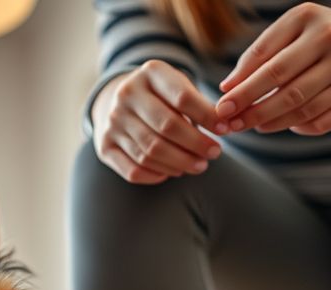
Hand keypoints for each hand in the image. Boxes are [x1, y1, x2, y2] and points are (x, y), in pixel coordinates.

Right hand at [92, 60, 227, 184]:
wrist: (117, 100)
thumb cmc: (161, 96)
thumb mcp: (179, 87)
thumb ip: (200, 104)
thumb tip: (226, 125)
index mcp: (149, 73)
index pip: (182, 98)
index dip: (207, 117)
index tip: (224, 130)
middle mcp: (126, 95)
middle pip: (167, 127)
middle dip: (196, 144)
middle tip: (214, 154)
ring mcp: (112, 122)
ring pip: (151, 152)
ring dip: (180, 163)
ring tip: (199, 165)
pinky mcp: (104, 146)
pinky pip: (134, 170)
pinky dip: (157, 175)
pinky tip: (173, 172)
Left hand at [216, 3, 330, 135]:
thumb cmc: (318, 36)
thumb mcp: (291, 30)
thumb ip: (259, 54)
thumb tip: (228, 89)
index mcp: (312, 20)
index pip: (270, 61)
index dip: (243, 87)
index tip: (222, 104)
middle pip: (286, 88)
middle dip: (253, 110)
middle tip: (229, 124)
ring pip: (302, 109)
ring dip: (270, 123)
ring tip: (251, 125)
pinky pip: (321, 123)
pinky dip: (297, 128)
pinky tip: (284, 124)